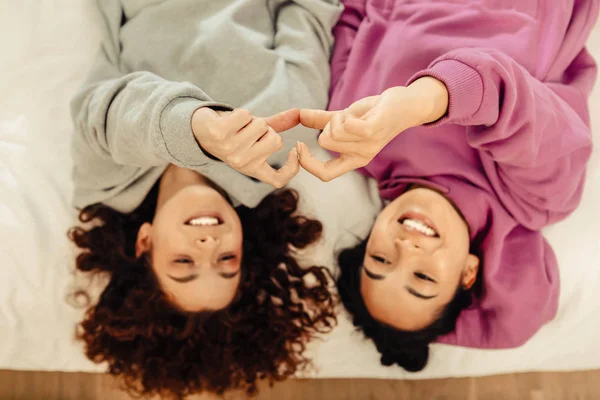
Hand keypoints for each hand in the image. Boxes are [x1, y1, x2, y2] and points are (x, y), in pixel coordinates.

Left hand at [192, 107, 300, 187]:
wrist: (198, 129)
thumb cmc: (231, 132)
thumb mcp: (255, 134)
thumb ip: (278, 126)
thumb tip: (299, 113)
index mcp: (252, 168)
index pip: (278, 179)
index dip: (292, 167)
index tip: (294, 151)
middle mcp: (242, 163)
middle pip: (276, 141)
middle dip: (267, 129)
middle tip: (249, 131)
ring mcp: (230, 150)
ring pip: (261, 126)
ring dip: (252, 120)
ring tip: (237, 125)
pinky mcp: (219, 134)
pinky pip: (246, 115)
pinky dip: (241, 112)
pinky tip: (229, 120)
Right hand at [297, 77, 448, 181]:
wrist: (406, 104)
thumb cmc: (376, 112)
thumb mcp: (345, 119)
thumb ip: (322, 120)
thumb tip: (297, 116)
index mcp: (353, 159)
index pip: (325, 174)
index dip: (307, 163)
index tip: (300, 145)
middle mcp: (361, 156)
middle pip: (324, 142)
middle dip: (328, 124)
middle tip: (346, 118)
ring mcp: (368, 146)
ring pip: (332, 133)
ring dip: (338, 117)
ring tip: (355, 114)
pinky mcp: (374, 131)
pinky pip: (345, 126)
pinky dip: (345, 116)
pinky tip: (356, 113)